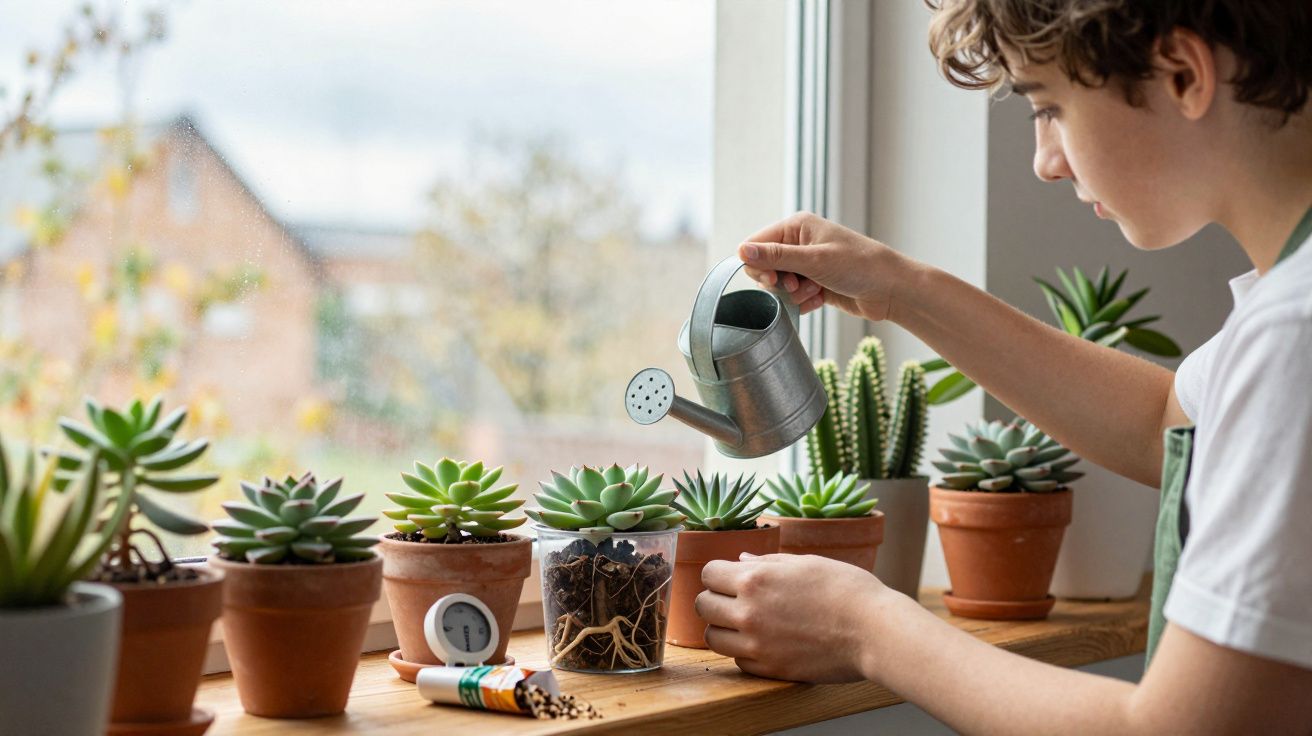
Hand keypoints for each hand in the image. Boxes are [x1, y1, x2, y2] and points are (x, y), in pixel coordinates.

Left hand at [696, 552, 891, 682]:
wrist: (874, 630)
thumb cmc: (847, 590)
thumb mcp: (806, 562)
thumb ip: (768, 562)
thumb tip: (742, 559)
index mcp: (755, 579)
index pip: (708, 574)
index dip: (717, 573)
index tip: (729, 576)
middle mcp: (748, 612)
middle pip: (703, 606)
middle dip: (715, 599)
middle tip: (733, 599)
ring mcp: (757, 644)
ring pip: (712, 637)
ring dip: (723, 628)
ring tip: (744, 623)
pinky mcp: (770, 669)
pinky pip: (737, 661)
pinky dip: (743, 652)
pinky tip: (762, 642)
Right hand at [738, 211, 907, 321]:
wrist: (891, 289)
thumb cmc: (858, 265)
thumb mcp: (814, 260)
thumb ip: (776, 256)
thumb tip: (741, 250)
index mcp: (797, 226)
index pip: (756, 244)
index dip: (758, 265)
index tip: (772, 280)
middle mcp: (800, 242)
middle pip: (766, 267)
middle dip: (778, 282)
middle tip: (797, 286)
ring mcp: (808, 264)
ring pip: (780, 285)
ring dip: (794, 294)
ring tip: (815, 291)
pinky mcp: (815, 284)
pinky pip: (795, 296)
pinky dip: (804, 301)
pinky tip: (821, 299)